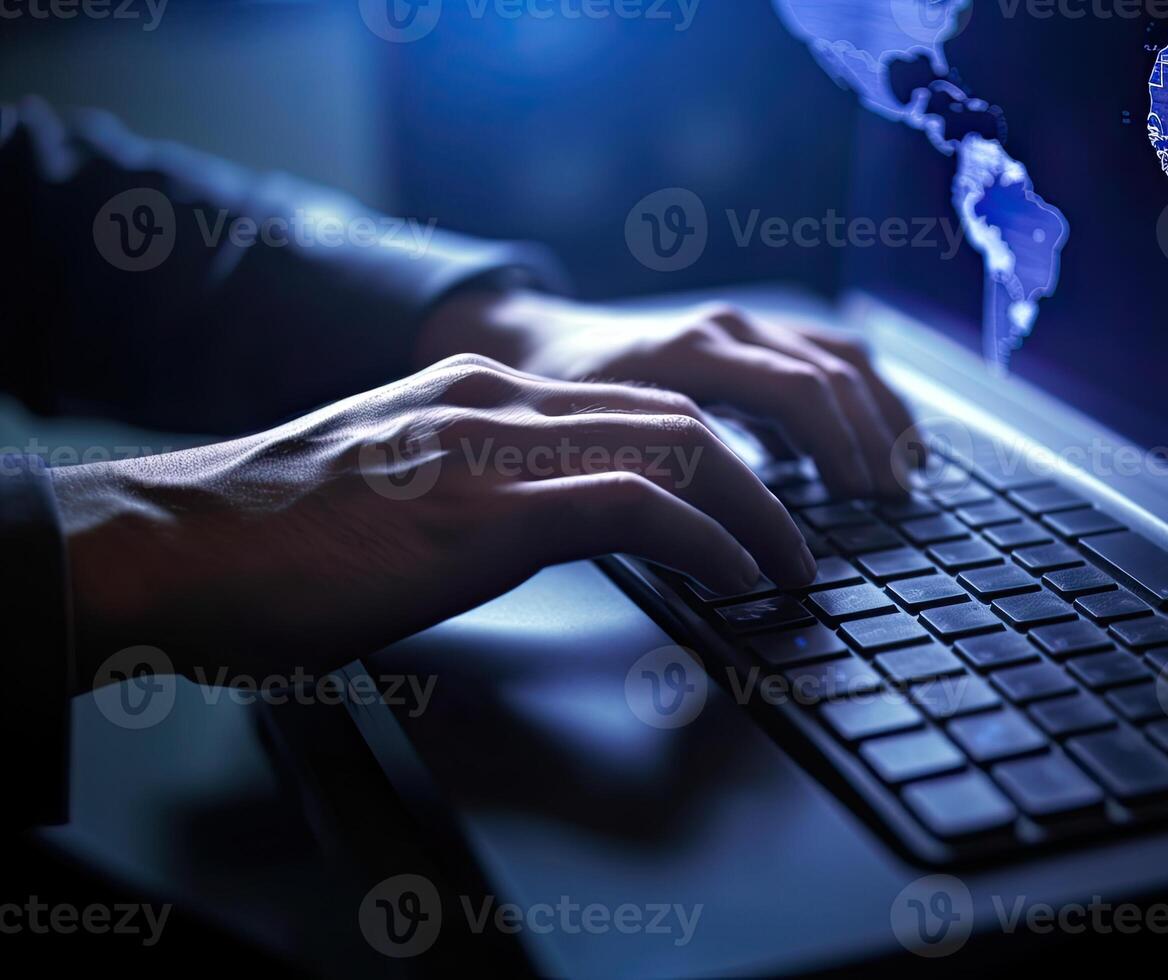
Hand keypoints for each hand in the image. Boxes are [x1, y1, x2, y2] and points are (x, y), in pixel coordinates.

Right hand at [52, 355, 816, 689]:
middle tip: (795, 540)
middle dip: (756, 480)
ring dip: (755, 512)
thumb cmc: (268, 539)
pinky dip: (708, 543)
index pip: (632, 404)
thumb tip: (537, 527)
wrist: (172, 545)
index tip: (747, 507)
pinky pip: (637, 507)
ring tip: (790, 567)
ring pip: (677, 447)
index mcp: (474, 391)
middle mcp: (494, 398)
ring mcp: (491, 446)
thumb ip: (469, 484)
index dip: (712, 455)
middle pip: (676, 415)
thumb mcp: (390, 485)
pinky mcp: (484, 509)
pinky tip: (738, 579)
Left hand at [417, 293, 919, 497]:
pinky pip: (829, 353)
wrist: (534, 341)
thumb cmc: (556, 401)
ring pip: (841, 359)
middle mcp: (726, 329)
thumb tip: (718, 544)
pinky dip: (863, 396)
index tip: (857, 503)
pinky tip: (876, 436)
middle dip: (870, 443)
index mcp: (691, 353)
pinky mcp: (752, 333)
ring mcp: (743, 324)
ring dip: (880, 415)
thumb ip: (652, 487)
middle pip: (832, 378)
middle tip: (890, 503)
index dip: (837, 452)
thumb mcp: (591, 447)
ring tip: (905, 471)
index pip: (798, 394)